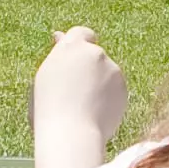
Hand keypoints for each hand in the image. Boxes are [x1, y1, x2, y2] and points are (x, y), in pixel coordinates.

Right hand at [34, 25, 127, 143]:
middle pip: (94, 56)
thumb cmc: (48, 108)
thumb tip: (60, 36)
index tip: (76, 58)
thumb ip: (58, 57)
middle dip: (89, 69)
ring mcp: (111, 69)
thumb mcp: (45, 76)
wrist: (70, 133)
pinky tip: (95, 114)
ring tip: (82, 108)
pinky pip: (114, 91)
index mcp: (70, 47)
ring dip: (99, 85)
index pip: (81, 33)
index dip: (80, 45)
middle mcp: (94, 52)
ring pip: (106, 74)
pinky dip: (108, 99)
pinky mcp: (123, 87)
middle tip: (75, 91)